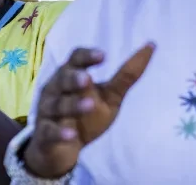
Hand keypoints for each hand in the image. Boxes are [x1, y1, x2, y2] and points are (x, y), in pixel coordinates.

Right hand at [23, 43, 155, 177]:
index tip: (103, 56)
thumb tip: (151, 46)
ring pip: (57, 105)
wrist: (63, 149)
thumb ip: (126, 76)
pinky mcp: (44, 134)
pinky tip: (71, 134)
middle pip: (62, 78)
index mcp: (71, 75)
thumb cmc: (87, 116)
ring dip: (72, 105)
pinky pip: (49, 131)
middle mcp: (56, 89)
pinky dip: (60, 132)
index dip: (87, 56)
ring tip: (89, 106)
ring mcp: (47, 111)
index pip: (75, 58)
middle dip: (74, 78)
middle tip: (87, 79)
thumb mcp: (110, 96)